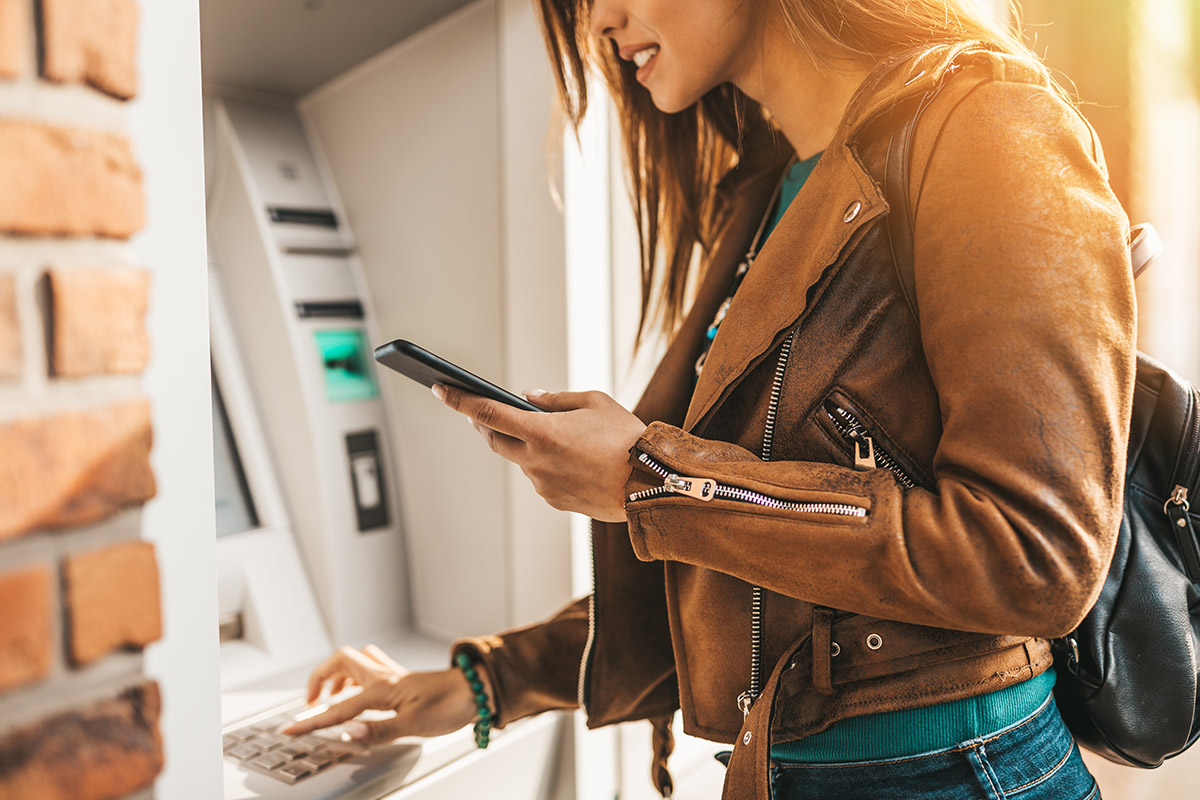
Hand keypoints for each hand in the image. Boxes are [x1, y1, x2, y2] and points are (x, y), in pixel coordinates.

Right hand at [280, 645, 483, 744]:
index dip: (312, 721)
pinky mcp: (404, 680)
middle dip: (319, 679)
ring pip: (357, 662)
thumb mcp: (414, 725)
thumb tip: (349, 733)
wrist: (478, 691)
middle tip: (310, 702)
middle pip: (341, 662)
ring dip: (337, 675)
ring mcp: (394, 676)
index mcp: (381, 689)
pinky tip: (361, 691)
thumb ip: (378, 730)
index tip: (291, 729)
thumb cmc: (451, 705)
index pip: (338, 708)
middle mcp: (385, 677)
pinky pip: (372, 670)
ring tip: (330, 696)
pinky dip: (358, 677)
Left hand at [433, 385, 647, 521]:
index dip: (459, 400)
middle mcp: (535, 461)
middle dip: (483, 423)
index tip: (440, 389)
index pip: (486, 413)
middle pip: (494, 439)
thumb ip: (555, 399)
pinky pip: (539, 477)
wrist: (652, 485)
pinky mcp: (555, 501)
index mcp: (542, 432)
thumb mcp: (594, 402)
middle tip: (478, 410)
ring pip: (519, 459)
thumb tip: (527, 398)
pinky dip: (544, 463)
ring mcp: (543, 484)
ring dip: (521, 444)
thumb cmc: (627, 438)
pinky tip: (567, 458)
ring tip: (544, 432)